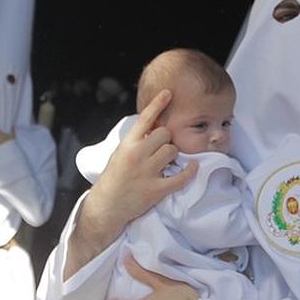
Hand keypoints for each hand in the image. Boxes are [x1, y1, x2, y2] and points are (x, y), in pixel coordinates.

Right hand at [67, 90, 197, 276]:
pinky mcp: (156, 189)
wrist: (106, 206)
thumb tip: (155, 126)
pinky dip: (189, 171)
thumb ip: (136, 141)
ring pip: (172, 151)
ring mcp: (147, 172)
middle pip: (164, 134)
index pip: (145, 119)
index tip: (169, 92)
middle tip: (161, 149)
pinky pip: (181, 177)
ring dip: (172, 155)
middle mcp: (137, 155)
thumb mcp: (120, 153)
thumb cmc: (113, 177)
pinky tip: (193, 167)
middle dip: (166, 139)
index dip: (158, 104)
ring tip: (164, 163)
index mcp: (127, 144)